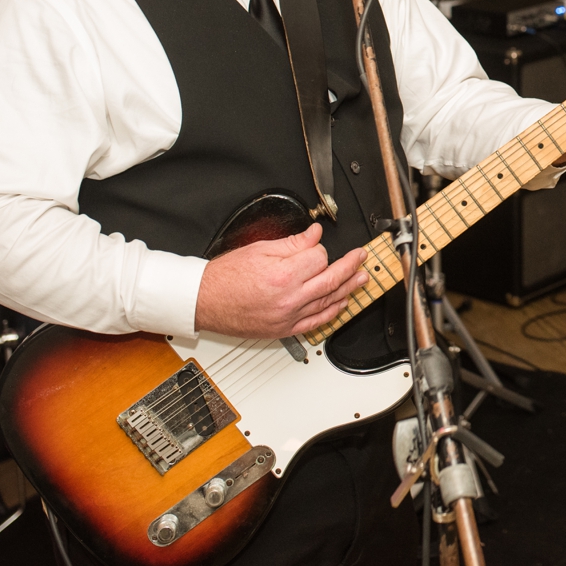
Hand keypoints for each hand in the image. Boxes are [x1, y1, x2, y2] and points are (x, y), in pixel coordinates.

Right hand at [194, 223, 367, 338]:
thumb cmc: (224, 277)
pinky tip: (342, 304)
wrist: (203, 302)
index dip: (319, 248)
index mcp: (283, 275)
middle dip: (350, 266)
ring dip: (348, 289)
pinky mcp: (284, 330)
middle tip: (361, 257)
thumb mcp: (259, 250)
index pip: (318, 258)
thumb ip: (292, 243)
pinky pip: (316, 322)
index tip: (317, 243)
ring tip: (362, 278)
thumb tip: (314, 235)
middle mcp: (289, 299)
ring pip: (328, 302)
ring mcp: (288, 317)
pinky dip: (332, 313)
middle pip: (331, 280)